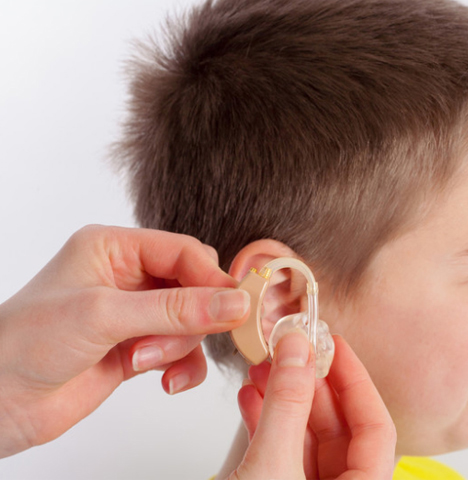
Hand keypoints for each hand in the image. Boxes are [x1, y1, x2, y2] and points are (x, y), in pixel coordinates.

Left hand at [0, 224, 249, 457]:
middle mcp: (127, 276)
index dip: (211, 278)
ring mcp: (134, 314)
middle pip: (194, 285)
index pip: (184, 251)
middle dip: (193, 316)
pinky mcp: (138, 347)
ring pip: (191, 321)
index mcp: (114, 248)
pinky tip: (165, 381)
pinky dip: (181, 366)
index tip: (235, 306)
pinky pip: (182, 351)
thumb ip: (174, 309)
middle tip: (186, 336)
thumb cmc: (25, 344)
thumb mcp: (104, 315)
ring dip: (178, 345)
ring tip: (144, 359)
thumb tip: (234, 303)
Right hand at [232, 332, 396, 478]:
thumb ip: (286, 405)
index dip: (355, 379)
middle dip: (310, 385)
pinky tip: (252, 399)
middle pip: (339, 429)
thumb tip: (297, 350)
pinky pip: (283, 454)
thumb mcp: (271, 467)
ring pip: (307, 440)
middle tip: (293, 350)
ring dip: (283, 401)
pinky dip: (268, 426)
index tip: (334, 345)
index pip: (376, 426)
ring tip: (264, 371)